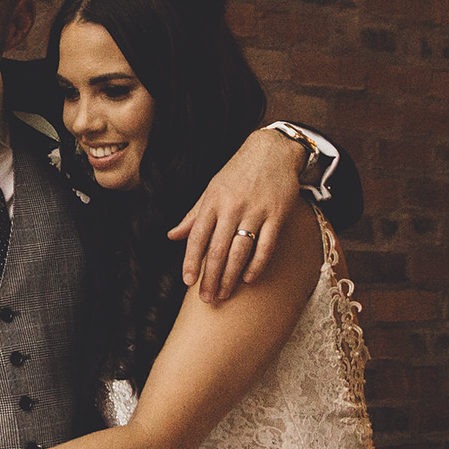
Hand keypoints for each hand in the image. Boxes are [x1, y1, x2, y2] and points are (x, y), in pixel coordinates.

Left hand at [168, 128, 308, 302]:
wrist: (271, 150)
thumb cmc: (237, 172)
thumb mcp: (211, 190)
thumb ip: (193, 215)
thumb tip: (171, 236)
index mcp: (212, 202)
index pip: (198, 236)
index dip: (192, 261)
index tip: (189, 282)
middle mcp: (232, 207)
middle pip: (218, 249)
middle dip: (211, 277)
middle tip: (208, 299)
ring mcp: (255, 211)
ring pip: (240, 250)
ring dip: (231, 276)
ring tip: (225, 294)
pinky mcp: (277, 214)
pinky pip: (266, 244)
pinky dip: (257, 263)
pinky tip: (249, 278)